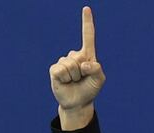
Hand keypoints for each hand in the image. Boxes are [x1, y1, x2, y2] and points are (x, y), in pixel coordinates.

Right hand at [49, 6, 105, 128]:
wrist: (78, 103)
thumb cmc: (89, 90)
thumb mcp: (99, 80)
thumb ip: (96, 70)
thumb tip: (83, 64)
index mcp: (87, 55)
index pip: (87, 36)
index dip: (87, 22)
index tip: (86, 8)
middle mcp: (74, 56)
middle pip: (79, 57)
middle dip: (83, 72)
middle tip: (81, 79)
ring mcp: (63, 62)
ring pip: (70, 65)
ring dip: (74, 77)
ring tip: (74, 81)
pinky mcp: (54, 70)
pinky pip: (61, 70)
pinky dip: (65, 78)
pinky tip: (65, 82)